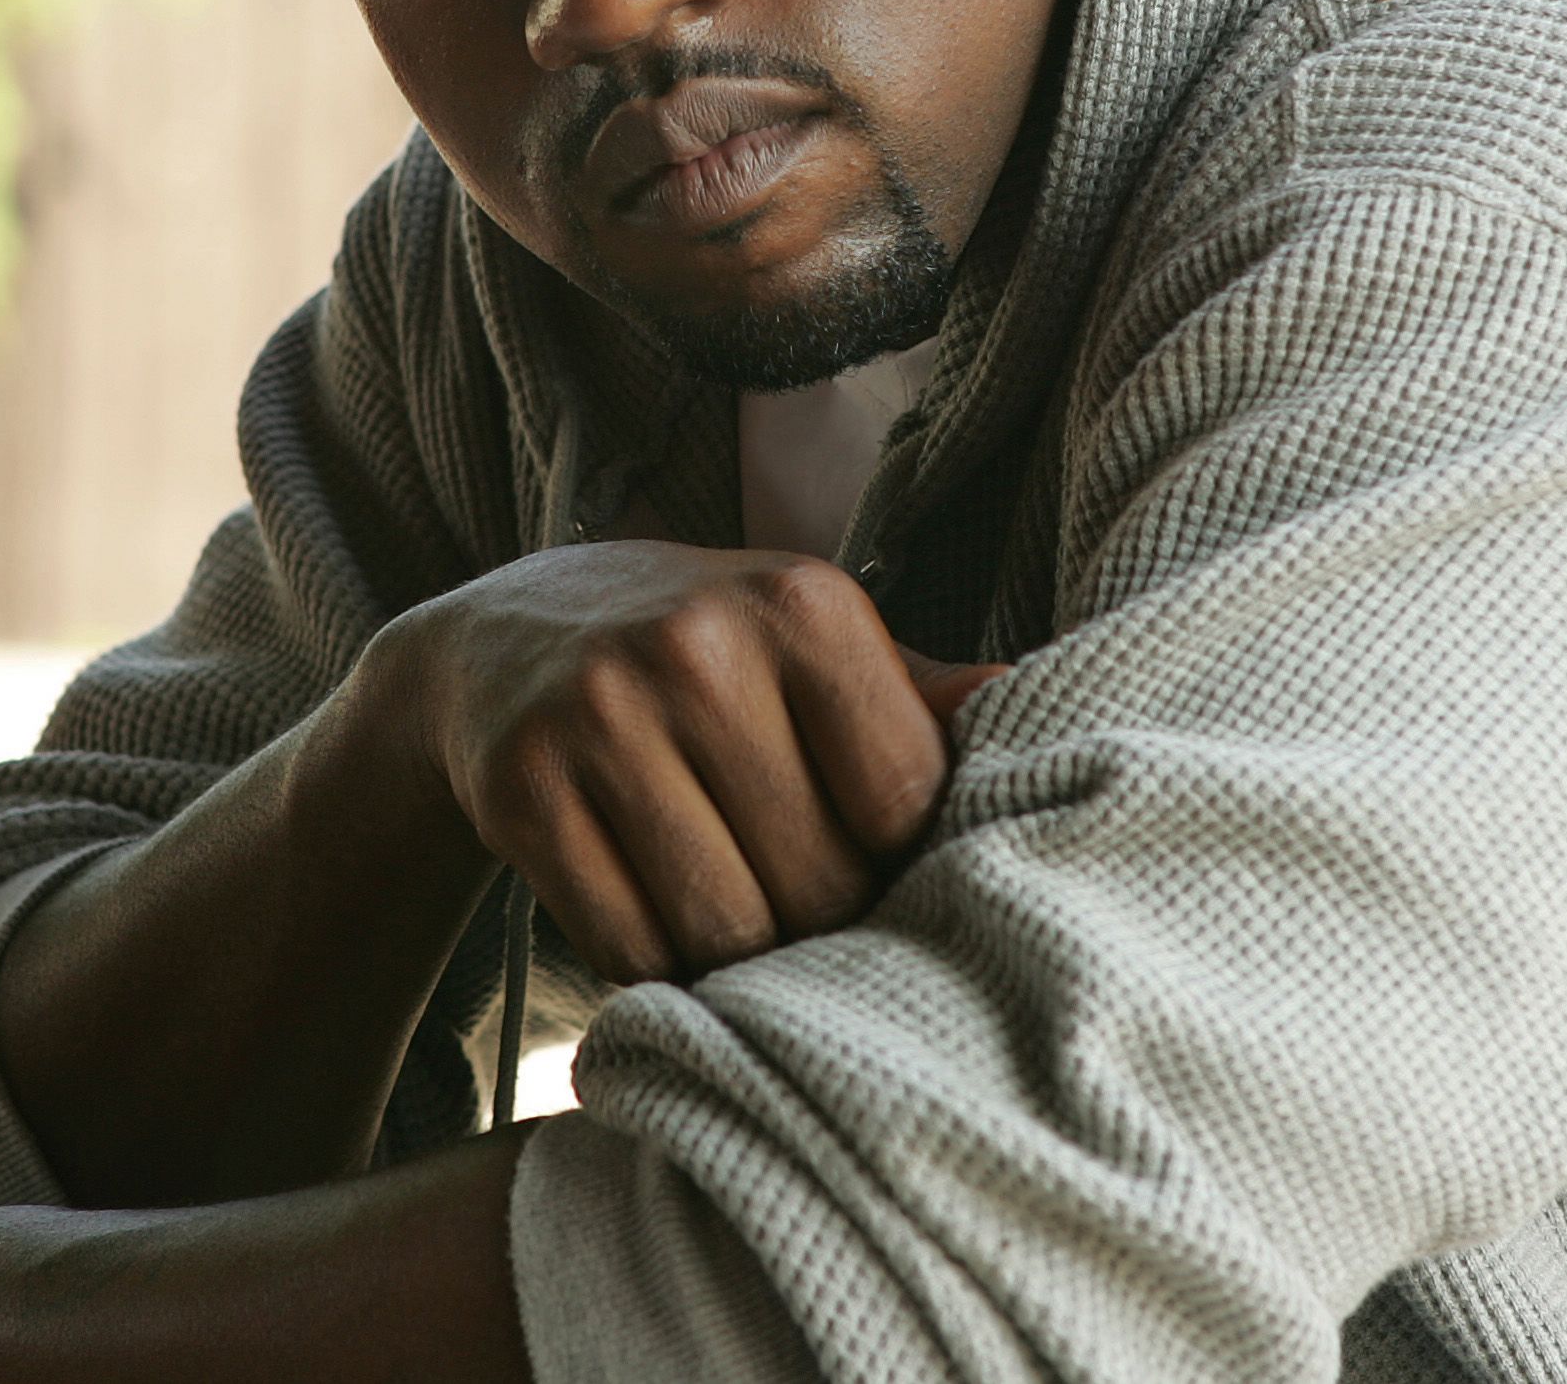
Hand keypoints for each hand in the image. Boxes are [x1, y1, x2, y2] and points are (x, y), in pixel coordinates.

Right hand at [356, 541, 1008, 983]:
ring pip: (722, 929)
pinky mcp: (521, 787)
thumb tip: (1067, 718)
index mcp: (803, 602)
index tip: (868, 858)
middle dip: (819, 923)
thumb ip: (922, 695)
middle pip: (817, 881)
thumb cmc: (702, 652)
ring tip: (737, 920)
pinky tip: (655, 915)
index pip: (905, 803)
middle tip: (798, 907)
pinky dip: (653, 964)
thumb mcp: (808, 640)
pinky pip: (627, 947)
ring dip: (738, 959)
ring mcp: (600, 713)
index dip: (899, 861)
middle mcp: (699, 644)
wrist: (499, 638)